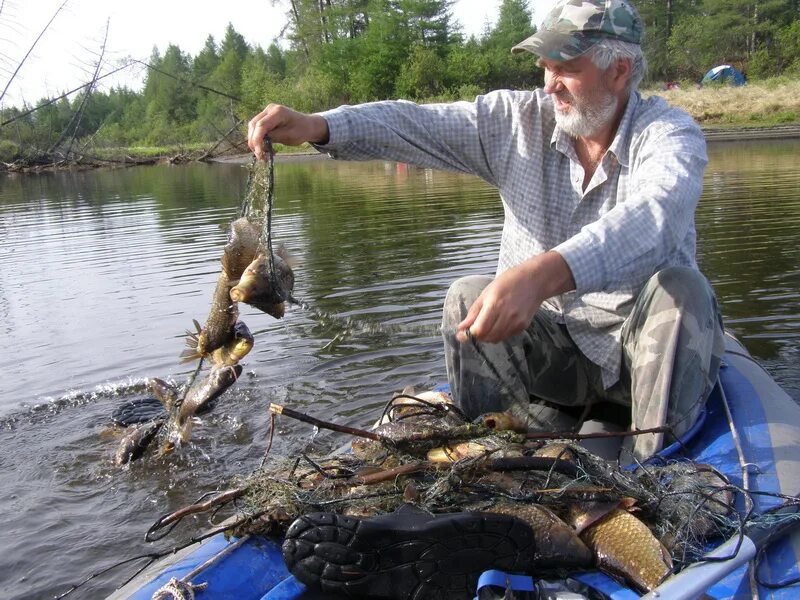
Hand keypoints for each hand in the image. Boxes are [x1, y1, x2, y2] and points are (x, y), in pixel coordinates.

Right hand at [247, 104, 329, 159]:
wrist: (307, 125)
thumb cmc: (301, 130)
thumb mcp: (290, 136)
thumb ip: (274, 137)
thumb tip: (259, 143)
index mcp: (278, 112)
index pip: (261, 125)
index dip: (257, 139)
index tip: (258, 152)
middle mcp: (270, 109)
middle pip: (254, 125)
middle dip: (254, 141)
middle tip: (259, 156)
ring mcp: (267, 112)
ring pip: (253, 127)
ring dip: (255, 141)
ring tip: (263, 154)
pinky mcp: (266, 117)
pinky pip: (257, 128)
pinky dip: (259, 139)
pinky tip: (266, 148)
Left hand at [456, 251, 575, 343]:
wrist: (535, 280)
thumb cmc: (508, 282)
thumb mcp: (486, 293)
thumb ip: (474, 312)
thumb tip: (461, 328)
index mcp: (494, 305)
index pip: (479, 330)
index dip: (470, 333)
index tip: (465, 331)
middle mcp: (507, 316)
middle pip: (487, 337)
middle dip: (478, 335)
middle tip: (476, 327)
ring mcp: (516, 322)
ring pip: (496, 339)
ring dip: (488, 336)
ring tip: (488, 324)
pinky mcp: (523, 326)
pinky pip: (506, 336)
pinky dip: (499, 334)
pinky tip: (500, 323)